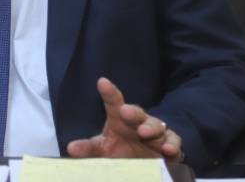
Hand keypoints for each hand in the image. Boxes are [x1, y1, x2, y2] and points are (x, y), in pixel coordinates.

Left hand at [67, 77, 182, 160]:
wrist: (146, 161)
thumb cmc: (121, 149)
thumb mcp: (103, 149)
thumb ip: (88, 148)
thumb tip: (71, 148)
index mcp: (120, 119)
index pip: (114, 103)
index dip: (109, 93)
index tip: (102, 82)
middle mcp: (138, 122)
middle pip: (137, 113)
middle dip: (133, 112)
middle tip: (125, 112)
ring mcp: (155, 133)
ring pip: (156, 126)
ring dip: (151, 128)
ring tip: (144, 132)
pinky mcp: (169, 146)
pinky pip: (173, 143)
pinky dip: (172, 145)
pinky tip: (168, 149)